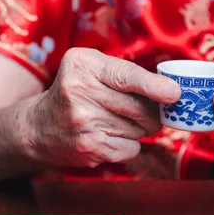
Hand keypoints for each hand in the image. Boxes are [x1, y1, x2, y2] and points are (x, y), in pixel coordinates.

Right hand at [26, 48, 180, 167]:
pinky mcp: (89, 148)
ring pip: (139, 130)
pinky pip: (131, 149)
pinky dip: (128, 144)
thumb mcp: (90, 67)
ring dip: (138, 127)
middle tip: (145, 109)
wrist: (39, 127)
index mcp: (82, 65)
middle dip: (153, 111)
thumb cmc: (75, 91)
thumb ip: (126, 72)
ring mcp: (83, 123)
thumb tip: (171, 92)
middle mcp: (79, 93)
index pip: (125, 76)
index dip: (153, 86)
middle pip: (140, 107)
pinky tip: (109, 136)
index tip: (174, 93)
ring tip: (115, 120)